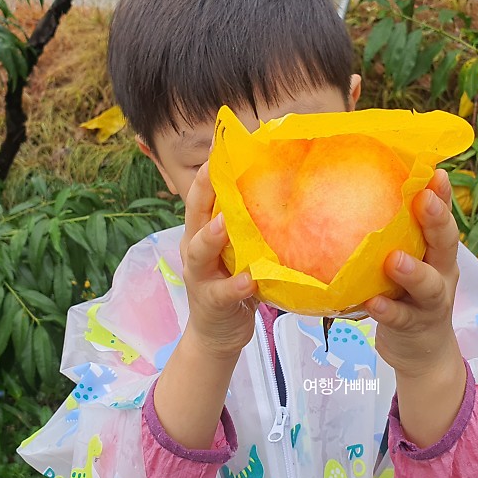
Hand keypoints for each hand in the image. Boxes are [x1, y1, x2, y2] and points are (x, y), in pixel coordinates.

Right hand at [180, 161, 257, 358]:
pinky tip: (250, 279)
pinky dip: (235, 285)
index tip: (221, 142)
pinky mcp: (210, 302)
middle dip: (202, 189)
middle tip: (213, 166)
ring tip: (225, 223)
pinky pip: (223, 292)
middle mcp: (195, 249)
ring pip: (198, 251)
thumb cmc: (232, 285)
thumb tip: (283, 192)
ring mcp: (200, 276)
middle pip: (193, 213)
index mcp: (201, 231)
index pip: (203, 194)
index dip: (209, 169)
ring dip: (211, 236)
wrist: (216, 335)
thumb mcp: (238, 251)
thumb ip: (249, 226)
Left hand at [363, 169, 461, 378]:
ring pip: (429, 285)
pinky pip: (400, 318)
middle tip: (424, 200)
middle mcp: (440, 272)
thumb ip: (392, 236)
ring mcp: (431, 302)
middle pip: (445, 244)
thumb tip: (354, 192)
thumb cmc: (406, 295)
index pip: (442, 218)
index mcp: (437, 252)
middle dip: (437, 221)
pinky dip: (386, 311)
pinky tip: (371, 303)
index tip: (434, 172)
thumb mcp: (407, 261)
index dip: (441, 195)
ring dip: (413, 271)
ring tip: (394, 260)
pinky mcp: (414, 327)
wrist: (423, 353)